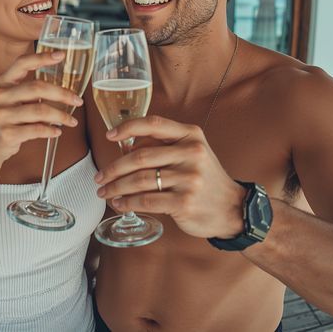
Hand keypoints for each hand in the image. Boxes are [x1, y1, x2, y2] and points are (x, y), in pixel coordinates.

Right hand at [0, 51, 83, 168]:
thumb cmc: (3, 121)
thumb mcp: (8, 101)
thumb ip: (27, 92)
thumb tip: (61, 90)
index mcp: (2, 83)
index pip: (22, 63)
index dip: (42, 57)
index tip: (61, 55)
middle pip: (37, 88)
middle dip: (62, 94)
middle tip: (78, 100)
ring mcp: (1, 116)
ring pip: (40, 111)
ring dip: (61, 116)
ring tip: (72, 121)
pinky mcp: (6, 134)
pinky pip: (36, 130)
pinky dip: (51, 130)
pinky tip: (57, 132)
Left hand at [93, 115, 246, 238]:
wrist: (232, 208)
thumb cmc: (205, 179)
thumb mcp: (193, 152)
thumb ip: (166, 145)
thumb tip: (127, 146)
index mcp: (191, 136)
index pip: (154, 124)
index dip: (127, 128)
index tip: (109, 137)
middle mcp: (191, 154)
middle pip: (139, 157)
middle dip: (113, 168)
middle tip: (100, 177)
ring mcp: (188, 179)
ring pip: (139, 181)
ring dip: (116, 187)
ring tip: (105, 192)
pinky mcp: (184, 202)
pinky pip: (146, 201)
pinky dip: (127, 203)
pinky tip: (120, 204)